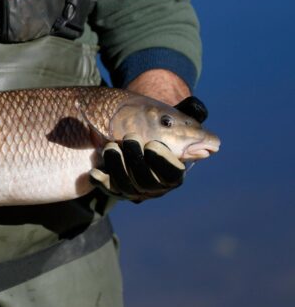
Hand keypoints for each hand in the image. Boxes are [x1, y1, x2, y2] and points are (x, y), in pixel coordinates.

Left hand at [89, 95, 208, 201]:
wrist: (125, 117)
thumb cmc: (151, 117)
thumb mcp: (170, 118)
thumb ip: (189, 130)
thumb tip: (212, 144)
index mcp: (173, 169)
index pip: (173, 174)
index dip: (163, 161)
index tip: (152, 144)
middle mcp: (155, 183)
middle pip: (148, 183)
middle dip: (137, 160)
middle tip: (129, 138)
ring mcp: (133, 186)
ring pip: (127, 187)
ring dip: (118, 166)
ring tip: (111, 145)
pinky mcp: (113, 185)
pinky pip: (107, 189)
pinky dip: (101, 181)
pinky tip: (95, 170)